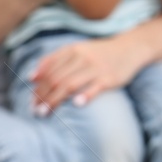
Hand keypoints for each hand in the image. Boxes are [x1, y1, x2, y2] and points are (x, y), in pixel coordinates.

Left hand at [26, 34, 144, 111]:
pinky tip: (77, 104)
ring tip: (45, 112)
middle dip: (43, 96)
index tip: (31, 101)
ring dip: (55, 100)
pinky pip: (95, 87)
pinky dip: (86, 95)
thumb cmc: (99, 53)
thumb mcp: (77, 49)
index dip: (38, 86)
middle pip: (56, 79)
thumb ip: (55, 60)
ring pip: (70, 84)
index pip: (49, 70)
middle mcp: (83, 58)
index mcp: (73, 50)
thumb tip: (32, 77)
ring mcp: (97, 68)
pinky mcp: (110, 78)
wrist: (130, 48)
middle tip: (35, 111)